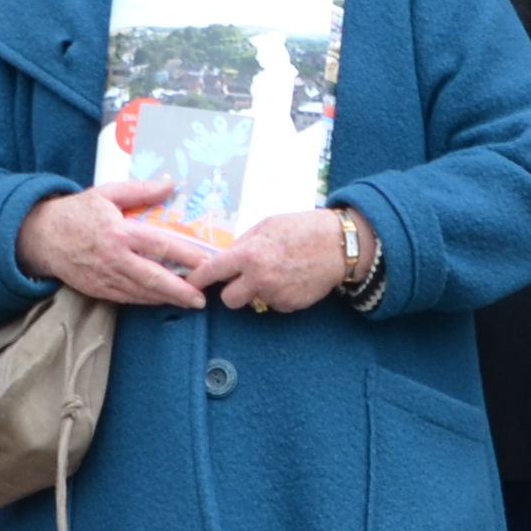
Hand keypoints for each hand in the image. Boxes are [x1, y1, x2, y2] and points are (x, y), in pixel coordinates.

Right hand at [19, 178, 209, 307]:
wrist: (40, 237)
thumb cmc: (76, 212)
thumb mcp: (107, 193)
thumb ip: (140, 190)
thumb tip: (170, 184)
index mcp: (119, 232)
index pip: (159, 245)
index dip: (185, 255)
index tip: (205, 262)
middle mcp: (114, 258)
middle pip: (154, 278)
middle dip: (181, 290)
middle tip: (201, 298)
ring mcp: (106, 277)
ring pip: (142, 293)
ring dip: (168, 299)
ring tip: (190, 301)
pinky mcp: (98, 290)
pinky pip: (128, 298)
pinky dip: (147, 301)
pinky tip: (163, 300)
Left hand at [201, 208, 355, 315]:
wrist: (340, 245)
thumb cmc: (304, 228)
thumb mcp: (268, 225)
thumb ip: (245, 242)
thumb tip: (228, 256)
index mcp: (250, 254)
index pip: (213, 271)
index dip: (198, 278)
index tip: (190, 283)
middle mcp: (259, 278)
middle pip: (229, 300)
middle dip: (232, 292)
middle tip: (243, 279)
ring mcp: (275, 295)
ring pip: (253, 302)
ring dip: (257, 292)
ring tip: (275, 274)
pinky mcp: (290, 305)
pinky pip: (274, 304)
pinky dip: (277, 295)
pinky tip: (291, 279)